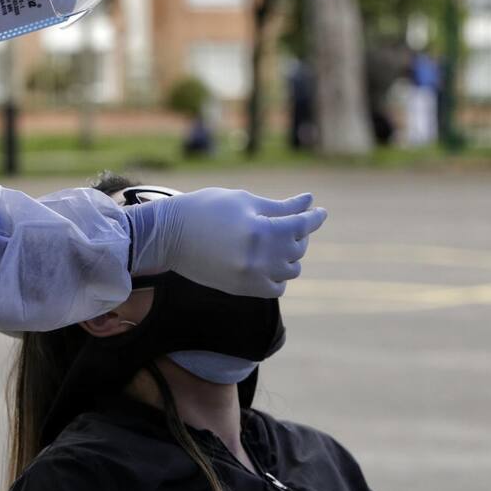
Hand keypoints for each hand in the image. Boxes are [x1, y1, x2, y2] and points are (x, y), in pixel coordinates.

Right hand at [125, 188, 326, 297]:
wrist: (169, 235)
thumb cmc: (206, 209)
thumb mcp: (244, 201)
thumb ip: (279, 206)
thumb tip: (309, 202)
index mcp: (260, 231)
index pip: (301, 225)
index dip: (314, 217)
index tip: (321, 211)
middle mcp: (259, 258)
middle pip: (297, 248)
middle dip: (298, 233)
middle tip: (290, 221)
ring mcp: (251, 277)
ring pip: (291, 270)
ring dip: (291, 255)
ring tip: (278, 241)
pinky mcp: (242, 289)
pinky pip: (276, 288)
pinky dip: (279, 276)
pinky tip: (269, 262)